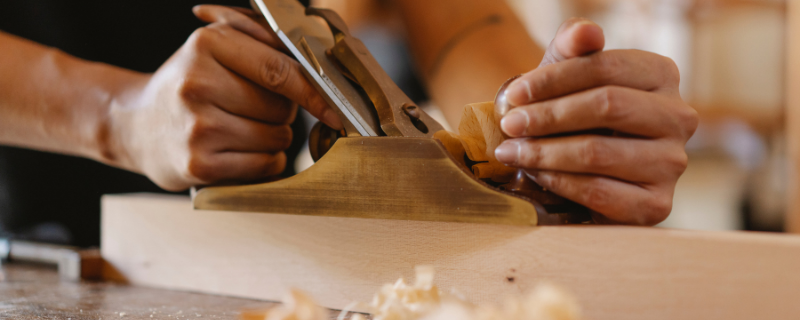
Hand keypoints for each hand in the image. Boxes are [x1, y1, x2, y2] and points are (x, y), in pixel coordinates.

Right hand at [109, 5, 341, 190]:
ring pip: (276, 138)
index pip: (280, 70)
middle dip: (283, 112)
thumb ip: (261, 39)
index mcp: (208, 45)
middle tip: (255, 109)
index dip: (314, 91)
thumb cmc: (188, 84)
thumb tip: (316, 54)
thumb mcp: (213, 46)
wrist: (134, 124)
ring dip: (273, 138)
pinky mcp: (199, 164)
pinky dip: (264, 161)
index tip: (334, 106)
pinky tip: (239, 151)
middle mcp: (198, 84)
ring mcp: (197, 127)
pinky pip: (264, 164)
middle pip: (281, 107)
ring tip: (241, 129)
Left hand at [494, 18, 697, 224]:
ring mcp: (672, 163)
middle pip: (606, 105)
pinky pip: (598, 191)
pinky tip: (535, 174)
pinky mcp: (656, 205)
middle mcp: (678, 117)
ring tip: (511, 152)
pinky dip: (558, 182)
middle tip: (508, 125)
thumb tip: (586, 31)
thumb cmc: (570, 114)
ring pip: (598, 152)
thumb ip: (571, 46)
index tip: (514, 93)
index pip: (606, 67)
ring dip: (544, 152)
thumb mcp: (565, 76)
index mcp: (661, 75)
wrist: (575, 167)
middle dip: (547, 116)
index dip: (554, 79)